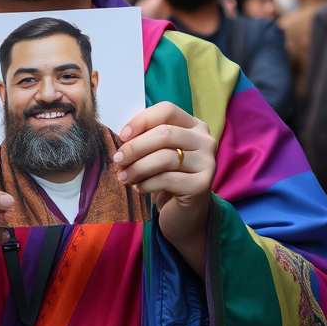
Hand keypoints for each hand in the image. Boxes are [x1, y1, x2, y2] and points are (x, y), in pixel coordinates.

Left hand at [114, 103, 216, 276]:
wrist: (185, 214)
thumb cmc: (168, 179)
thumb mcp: (158, 154)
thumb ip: (147, 139)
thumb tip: (123, 136)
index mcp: (194, 126)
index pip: (167, 110)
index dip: (142, 120)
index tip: (122, 135)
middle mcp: (206, 141)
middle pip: (165, 133)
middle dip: (135, 147)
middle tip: (118, 159)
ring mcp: (208, 162)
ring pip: (164, 157)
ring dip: (138, 167)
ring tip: (124, 177)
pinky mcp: (202, 185)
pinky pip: (167, 179)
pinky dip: (147, 183)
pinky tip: (138, 189)